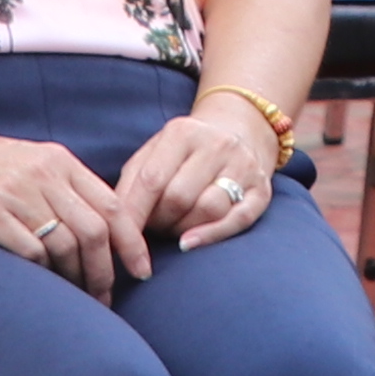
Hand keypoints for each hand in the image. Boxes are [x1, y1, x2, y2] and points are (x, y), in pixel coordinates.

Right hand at [0, 122, 143, 289]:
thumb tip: (102, 229)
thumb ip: (63, 187)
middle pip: (94, 231)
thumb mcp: (27, 162)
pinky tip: (43, 286)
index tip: (142, 271)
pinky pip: (30, 253)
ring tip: (77, 299)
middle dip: (106, 272)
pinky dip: (43, 275)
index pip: (112, 205)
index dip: (132, 243)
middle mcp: (40, 174)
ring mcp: (13, 193)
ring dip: (76, 280)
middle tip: (106, 298)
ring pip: (65, 246)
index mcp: (57, 160)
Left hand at [113, 96, 288, 256]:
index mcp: (183, 132)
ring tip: (172, 230)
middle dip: (158, 222)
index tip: (116, 239)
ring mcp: (243, 166)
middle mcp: (217, 144)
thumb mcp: (154, 152)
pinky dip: (212, 236)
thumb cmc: (184, 151)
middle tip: (152, 228)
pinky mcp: (261, 190)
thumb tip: (113, 221)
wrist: (239, 130)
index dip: (132, 214)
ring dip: (181, 230)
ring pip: (208, 210)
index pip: (152, 180)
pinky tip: (189, 245)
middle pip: (179, 198)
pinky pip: (238, 220)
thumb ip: (132, 181)